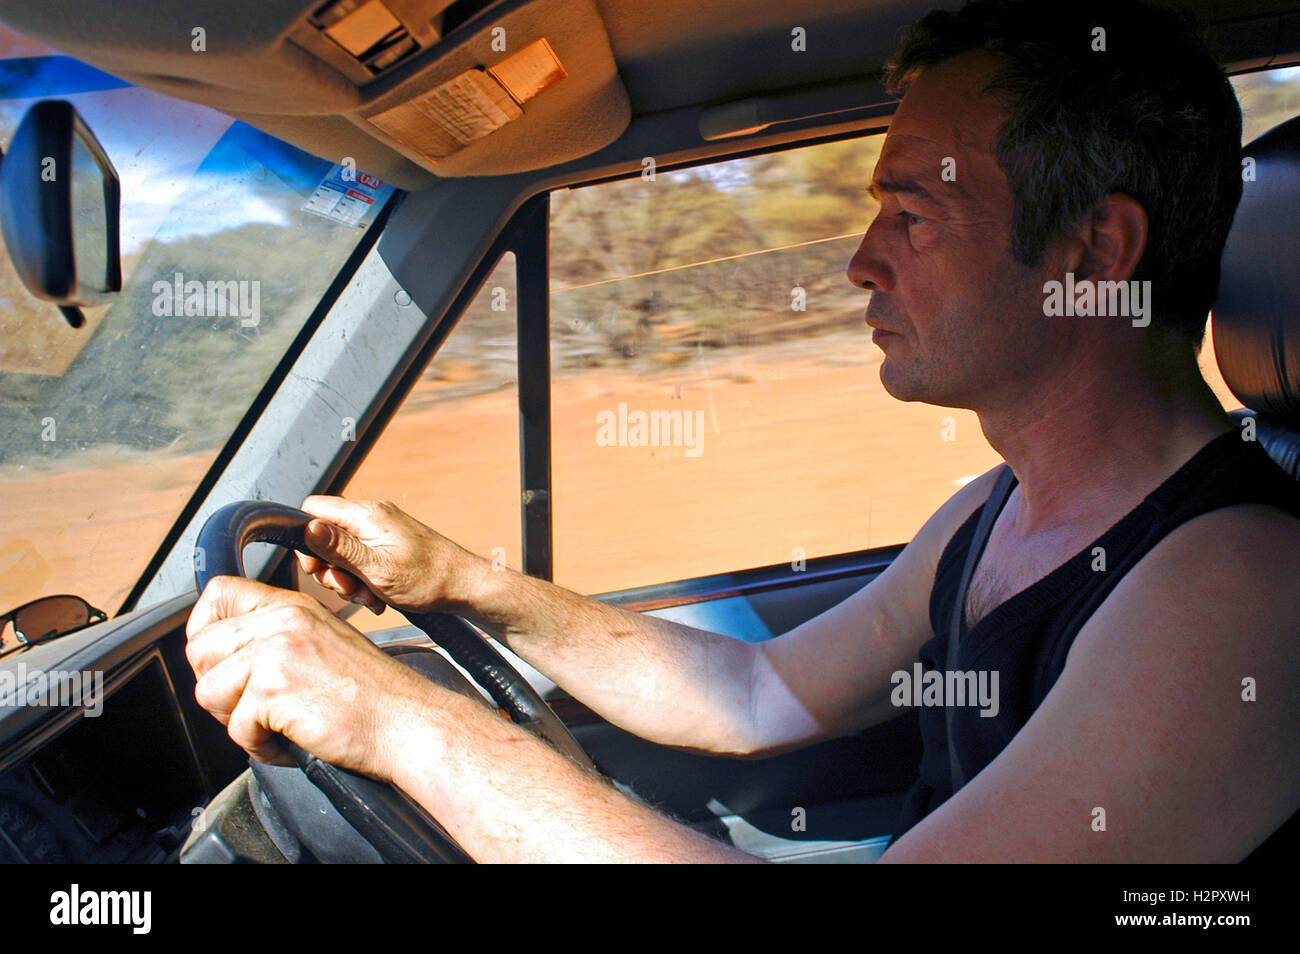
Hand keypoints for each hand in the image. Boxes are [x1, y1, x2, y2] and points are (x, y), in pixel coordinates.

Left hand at [185, 576, 432, 775]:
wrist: (407, 721)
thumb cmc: (375, 694)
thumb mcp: (326, 641)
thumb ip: (279, 637)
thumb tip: (228, 658)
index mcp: (293, 606)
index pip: (218, 593)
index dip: (204, 630)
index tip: (220, 661)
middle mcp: (283, 621)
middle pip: (200, 647)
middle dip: (217, 687)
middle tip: (251, 707)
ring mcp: (277, 653)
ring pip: (208, 690)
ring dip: (234, 720)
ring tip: (271, 727)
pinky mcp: (275, 690)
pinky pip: (235, 727)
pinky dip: (259, 746)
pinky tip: (289, 742)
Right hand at [295, 496, 485, 615]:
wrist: (464, 586)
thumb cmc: (429, 578)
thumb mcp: (377, 568)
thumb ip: (339, 548)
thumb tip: (307, 527)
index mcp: (366, 515)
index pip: (313, 510)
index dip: (307, 540)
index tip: (319, 569)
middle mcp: (372, 516)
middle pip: (325, 536)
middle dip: (331, 568)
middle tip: (350, 588)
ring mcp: (381, 530)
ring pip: (343, 553)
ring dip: (350, 580)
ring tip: (371, 596)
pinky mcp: (389, 545)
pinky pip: (362, 560)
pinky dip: (365, 581)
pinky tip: (379, 596)